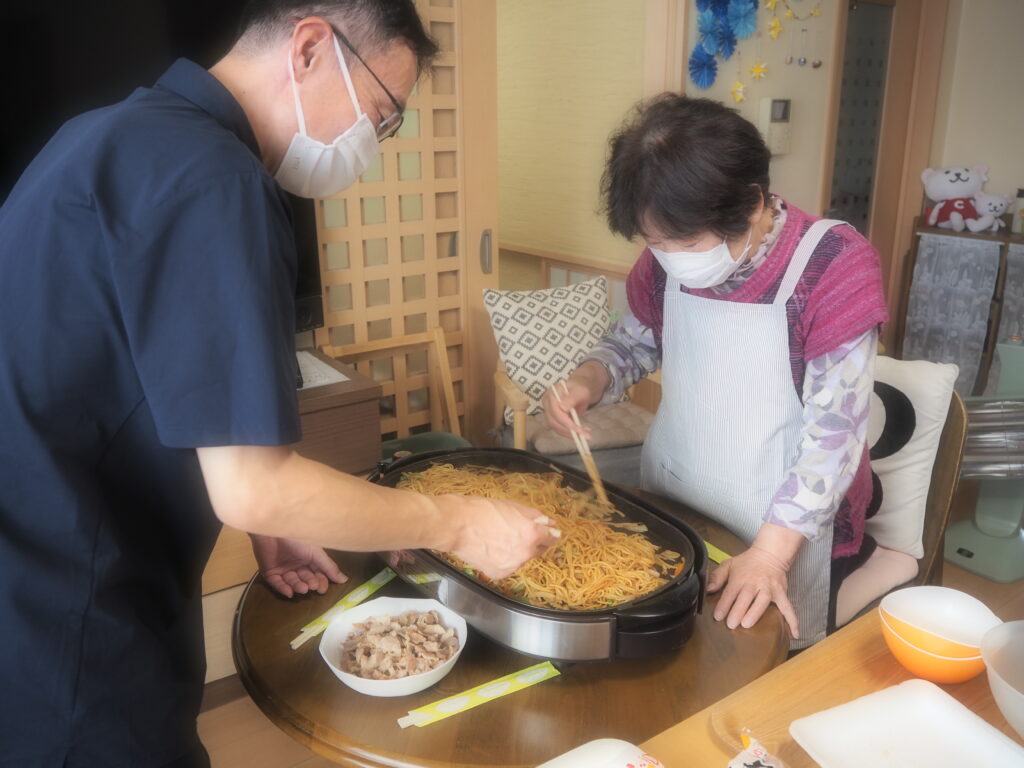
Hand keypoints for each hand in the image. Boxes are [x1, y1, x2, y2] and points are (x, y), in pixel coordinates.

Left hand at [251, 534, 347, 597]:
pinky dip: (283, 589)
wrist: (275, 531)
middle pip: (304, 578)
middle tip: (312, 586)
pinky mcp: (269, 571)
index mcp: (308, 557)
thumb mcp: (316, 553)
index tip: (322, 590)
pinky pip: (276, 583)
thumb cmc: (297, 539)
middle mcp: (296, 563)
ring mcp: (282, 567)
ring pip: (291, 582)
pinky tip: (289, 592)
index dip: (320, 581)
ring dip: (298, 586)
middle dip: (309, 583)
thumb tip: (345, 580)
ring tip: (302, 588)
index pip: (317, 573)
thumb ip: (329, 567)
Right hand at [443, 496, 560, 579]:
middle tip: (518, 532)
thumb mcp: (513, 506)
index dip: (550, 533)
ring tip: (500, 539)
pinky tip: (492, 548)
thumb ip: (534, 516)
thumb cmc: (484, 511)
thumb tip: (549, 523)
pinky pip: (508, 566)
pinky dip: (504, 560)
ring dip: (518, 551)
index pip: (552, 538)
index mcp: (532, 534)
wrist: (458, 525)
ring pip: (522, 559)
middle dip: (533, 542)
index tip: (548, 532)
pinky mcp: (499, 574)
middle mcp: (526, 553)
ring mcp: (512, 566)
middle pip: (538, 550)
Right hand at [541, 361, 609, 438]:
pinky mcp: (553, 418)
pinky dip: (570, 432)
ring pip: (556, 427)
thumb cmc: (580, 388)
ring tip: (585, 434)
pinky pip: (559, 428)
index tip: (578, 430)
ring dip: (570, 433)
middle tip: (585, 435)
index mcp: (552, 394)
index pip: (556, 412)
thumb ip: (572, 398)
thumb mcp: (580, 391)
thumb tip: (563, 408)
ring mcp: (549, 411)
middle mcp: (547, 403)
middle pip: (553, 421)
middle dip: (569, 431)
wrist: (580, 389)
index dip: (566, 422)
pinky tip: (581, 432)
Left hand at [706, 523, 803, 638]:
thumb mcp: (728, 564)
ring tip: (746, 624)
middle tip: (731, 624)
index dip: (723, 605)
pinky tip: (794, 634)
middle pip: (744, 599)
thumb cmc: (747, 562)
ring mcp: (769, 590)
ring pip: (762, 603)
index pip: (730, 593)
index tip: (718, 616)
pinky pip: (788, 608)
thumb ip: (717, 577)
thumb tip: (708, 589)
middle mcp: (754, 584)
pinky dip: (792, 621)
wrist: (769, 554)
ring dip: (754, 614)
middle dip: (737, 612)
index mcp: (740, 578)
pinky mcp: (781, 594)